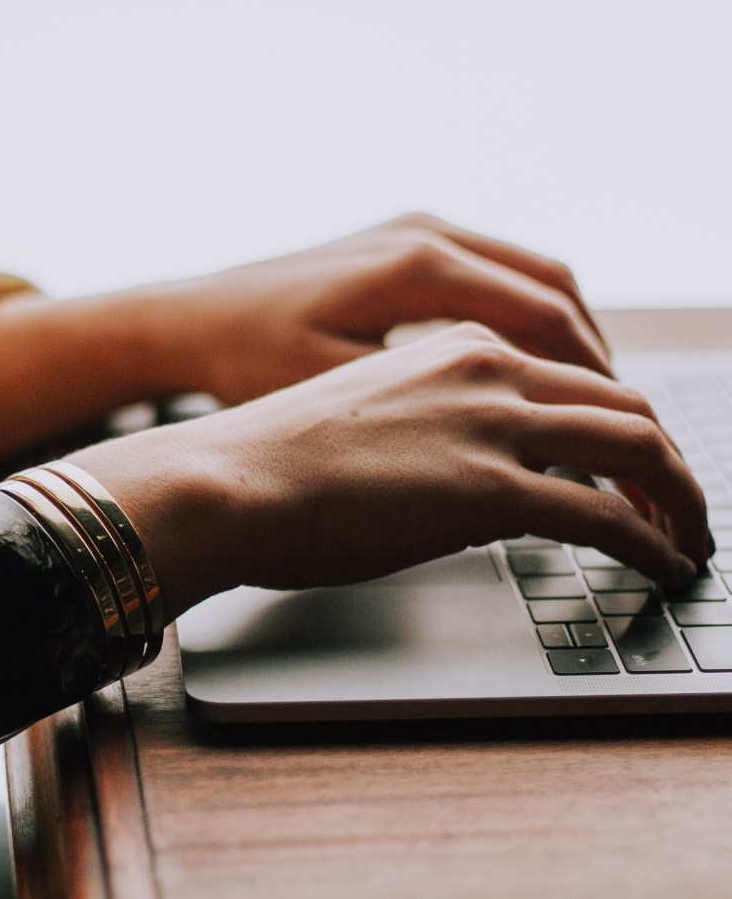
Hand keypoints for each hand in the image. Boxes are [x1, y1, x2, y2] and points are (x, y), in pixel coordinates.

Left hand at [0, 214, 603, 480]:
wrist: (188, 320)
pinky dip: (523, 314)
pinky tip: (522, 364)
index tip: (614, 427)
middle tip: (615, 418)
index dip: (590, 376)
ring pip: (527, 274)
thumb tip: (505, 438)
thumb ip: (423, 406)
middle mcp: (423, 234)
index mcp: (417, 267)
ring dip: (563, 331)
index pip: (544, 316)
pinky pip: (489, 271)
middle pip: (552, 287)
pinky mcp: (396, 243)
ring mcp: (411, 231)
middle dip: (592, 354)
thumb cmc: (246, 360)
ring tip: (582, 396)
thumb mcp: (337, 393)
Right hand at [69, 323, 708, 620]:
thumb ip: (430, 425)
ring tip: (689, 538)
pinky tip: (662, 565)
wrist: (225, 478)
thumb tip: (459, 478)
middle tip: (681, 504)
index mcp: (454, 344)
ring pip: (636, 447)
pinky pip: (606, 516)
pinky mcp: (489, 488)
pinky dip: (652, 543)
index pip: (572, 373)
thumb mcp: (365, 415)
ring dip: (678, 498)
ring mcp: (492, 423)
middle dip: (667, 460)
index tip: (631, 462)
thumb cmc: (271, 457)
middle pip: (622, 402)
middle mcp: (486, 367)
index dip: (618, 421)